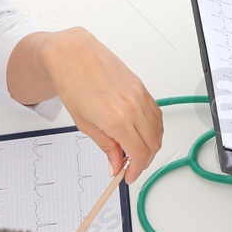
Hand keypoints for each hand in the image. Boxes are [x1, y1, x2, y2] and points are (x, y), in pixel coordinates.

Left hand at [39, 28, 164, 181]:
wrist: (73, 55)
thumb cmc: (73, 83)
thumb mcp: (85, 124)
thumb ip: (105, 146)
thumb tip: (115, 163)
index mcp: (117, 119)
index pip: (139, 154)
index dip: (136, 170)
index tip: (128, 176)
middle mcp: (133, 107)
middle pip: (153, 144)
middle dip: (144, 160)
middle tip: (130, 166)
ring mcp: (140, 95)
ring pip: (158, 129)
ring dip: (150, 144)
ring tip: (133, 149)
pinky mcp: (142, 87)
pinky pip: (156, 113)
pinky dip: (153, 127)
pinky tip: (140, 132)